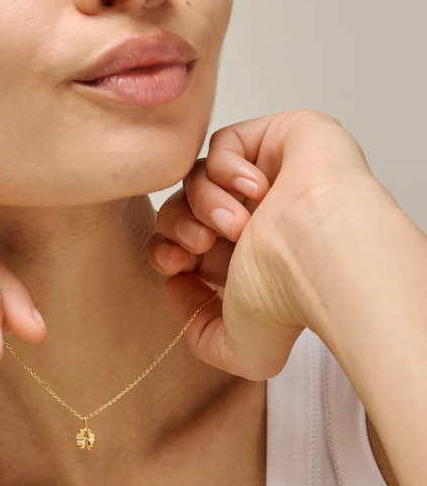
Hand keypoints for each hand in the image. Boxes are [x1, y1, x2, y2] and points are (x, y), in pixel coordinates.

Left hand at [146, 109, 381, 380]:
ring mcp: (267, 175)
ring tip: (235, 224)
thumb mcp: (242, 348)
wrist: (320, 250)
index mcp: (246, 256)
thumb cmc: (289, 293)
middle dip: (178, 226)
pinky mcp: (276, 137)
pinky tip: (258, 188)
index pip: (183, 244)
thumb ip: (204, 337)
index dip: (165, 251)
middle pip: (182, 207)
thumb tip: (179, 290)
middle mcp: (255, 215)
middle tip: (198, 243)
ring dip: (206, 202)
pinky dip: (228, 167)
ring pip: (198, 176)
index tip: (171, 265)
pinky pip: (223, 143)